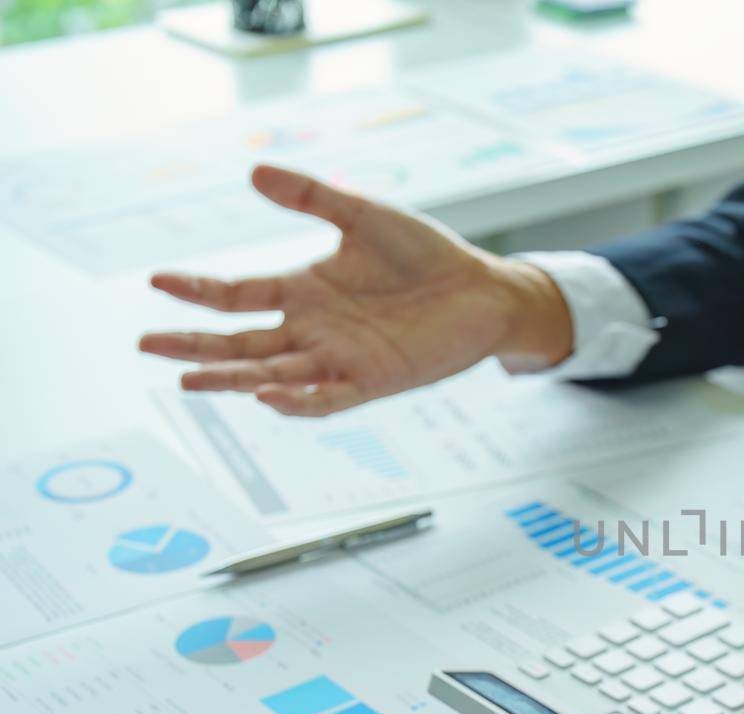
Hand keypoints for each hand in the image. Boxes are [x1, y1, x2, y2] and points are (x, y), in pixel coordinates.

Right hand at [139, 164, 573, 416]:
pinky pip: (327, 397)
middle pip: (241, 342)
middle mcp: (314, 329)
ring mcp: (341, 358)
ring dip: (231, 377)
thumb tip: (254, 170)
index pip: (237, 296)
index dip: (197, 291)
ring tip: (186, 380)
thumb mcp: (365, 215)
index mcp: (305, 291)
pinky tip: (265, 394)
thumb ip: (313, 197)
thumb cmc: (427, 256)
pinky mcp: (374, 379)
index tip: (157, 281)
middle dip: (193, 344)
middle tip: (146, 345)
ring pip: (272, 373)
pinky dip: (297, 400)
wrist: (484, 290)